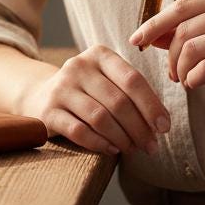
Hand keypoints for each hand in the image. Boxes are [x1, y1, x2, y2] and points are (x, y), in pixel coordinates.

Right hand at [18, 45, 171, 157]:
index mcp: (99, 55)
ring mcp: (61, 88)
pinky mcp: (48, 111)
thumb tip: (161, 122)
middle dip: (139, 128)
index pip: (132, 79)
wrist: (40, 95)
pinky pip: (79, 131)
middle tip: (151, 146)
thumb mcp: (108, 80)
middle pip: (118, 101)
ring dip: (122, 138)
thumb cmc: (87, 91)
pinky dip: (100, 143)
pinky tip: (112, 150)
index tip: (164, 127)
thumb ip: (131, 93)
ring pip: (100, 117)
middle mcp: (78, 66)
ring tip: (133, 149)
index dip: (151, 105)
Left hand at [128, 0, 204, 105]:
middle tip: (171, 74)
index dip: (154, 24)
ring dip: (180, 69)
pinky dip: (194, 78)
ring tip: (184, 81)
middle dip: (168, 55)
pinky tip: (196, 85)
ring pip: (191, 49)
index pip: (180, 6)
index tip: (136, 41)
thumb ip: (203, 25)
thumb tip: (158, 35)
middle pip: (183, 30)